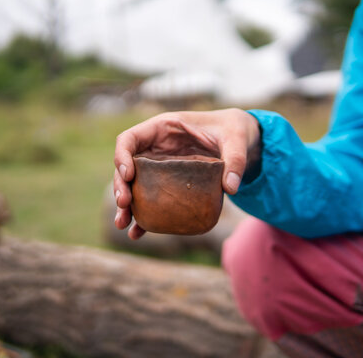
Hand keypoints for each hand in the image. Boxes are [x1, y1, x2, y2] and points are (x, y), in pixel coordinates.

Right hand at [113, 108, 259, 239]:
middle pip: (126, 165)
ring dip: (126, 207)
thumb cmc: (233, 131)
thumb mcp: (237, 138)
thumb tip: (230, 188)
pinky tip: (137, 233)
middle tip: (124, 204)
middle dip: (121, 185)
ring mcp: (159, 167)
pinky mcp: (167, 184)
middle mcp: (155, 148)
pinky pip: (150, 200)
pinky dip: (143, 216)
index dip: (122, 156)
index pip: (129, 138)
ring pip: (133, 186)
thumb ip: (235, 159)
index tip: (129, 175)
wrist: (240, 142)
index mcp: (163, 128)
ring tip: (123, 224)